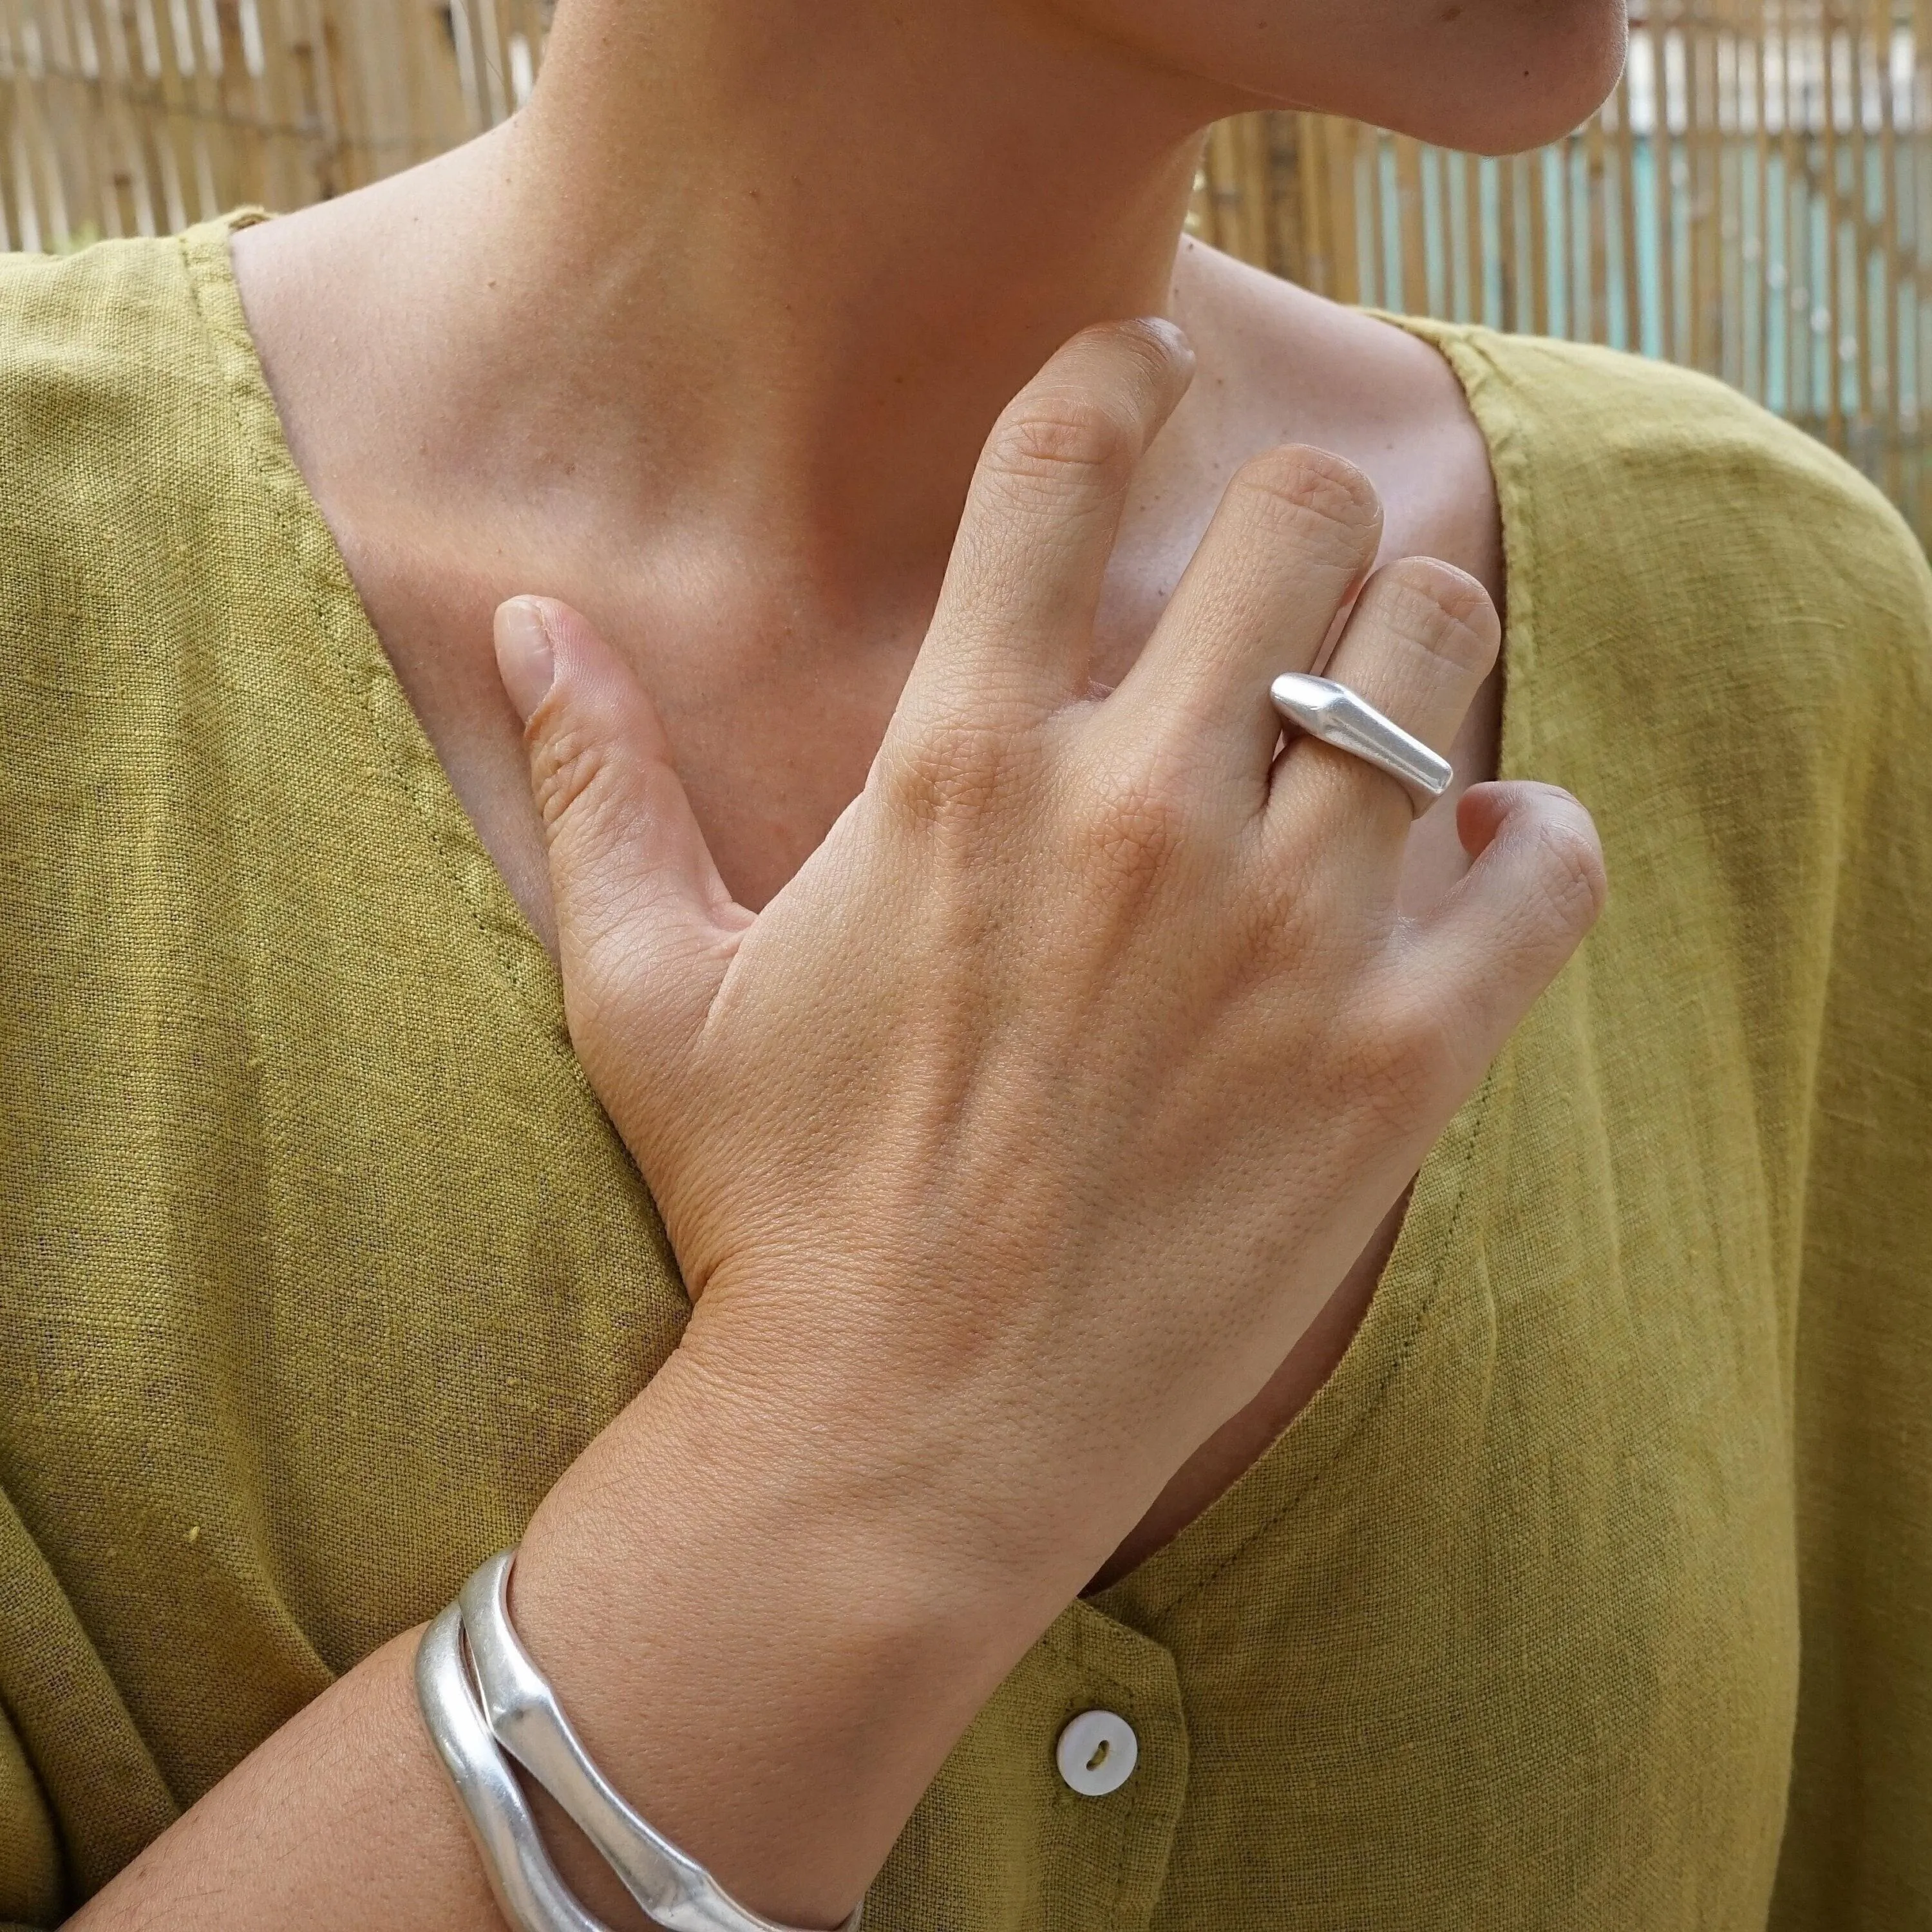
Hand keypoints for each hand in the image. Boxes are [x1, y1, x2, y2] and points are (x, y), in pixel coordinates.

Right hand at [495, 319, 1603, 1606]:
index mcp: (962, 770)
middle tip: (1271, 571)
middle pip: (1298, 519)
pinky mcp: (1395, 1064)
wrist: (905, 1436)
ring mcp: (1287, 937)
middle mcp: (1140, 817)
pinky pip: (1545, 868)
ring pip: (1436, 651)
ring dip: (1415, 644)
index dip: (1119, 379)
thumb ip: (599, 782)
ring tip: (1372, 700)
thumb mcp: (647, 991)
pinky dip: (1534, 837)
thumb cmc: (772, 1208)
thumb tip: (527, 619)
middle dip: (1289, 514)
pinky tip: (1477, 852)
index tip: (1147, 378)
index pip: (1063, 464)